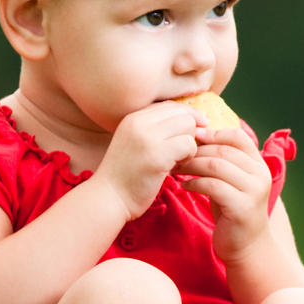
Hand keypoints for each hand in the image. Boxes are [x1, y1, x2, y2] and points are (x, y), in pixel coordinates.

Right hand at [97, 102, 204, 217]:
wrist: (109, 197)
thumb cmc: (126, 174)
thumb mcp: (135, 142)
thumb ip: (155, 129)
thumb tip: (190, 119)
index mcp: (133, 117)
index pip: (170, 106)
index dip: (187, 117)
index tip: (195, 132)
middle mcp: (139, 122)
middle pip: (183, 114)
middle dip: (190, 132)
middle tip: (182, 151)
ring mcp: (147, 138)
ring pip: (188, 126)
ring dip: (190, 144)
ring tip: (178, 159)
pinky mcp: (157, 155)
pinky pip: (188, 145)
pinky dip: (189, 156)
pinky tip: (177, 167)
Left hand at [172, 125, 273, 262]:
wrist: (247, 246)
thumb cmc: (233, 210)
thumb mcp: (232, 182)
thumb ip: (223, 162)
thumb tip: (195, 138)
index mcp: (259, 165)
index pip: (238, 137)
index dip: (214, 134)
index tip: (192, 136)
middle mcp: (260, 175)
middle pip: (223, 151)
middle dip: (195, 151)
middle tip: (175, 154)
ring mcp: (253, 191)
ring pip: (216, 166)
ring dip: (191, 165)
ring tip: (176, 169)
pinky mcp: (241, 207)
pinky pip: (212, 186)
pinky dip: (194, 183)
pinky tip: (184, 186)